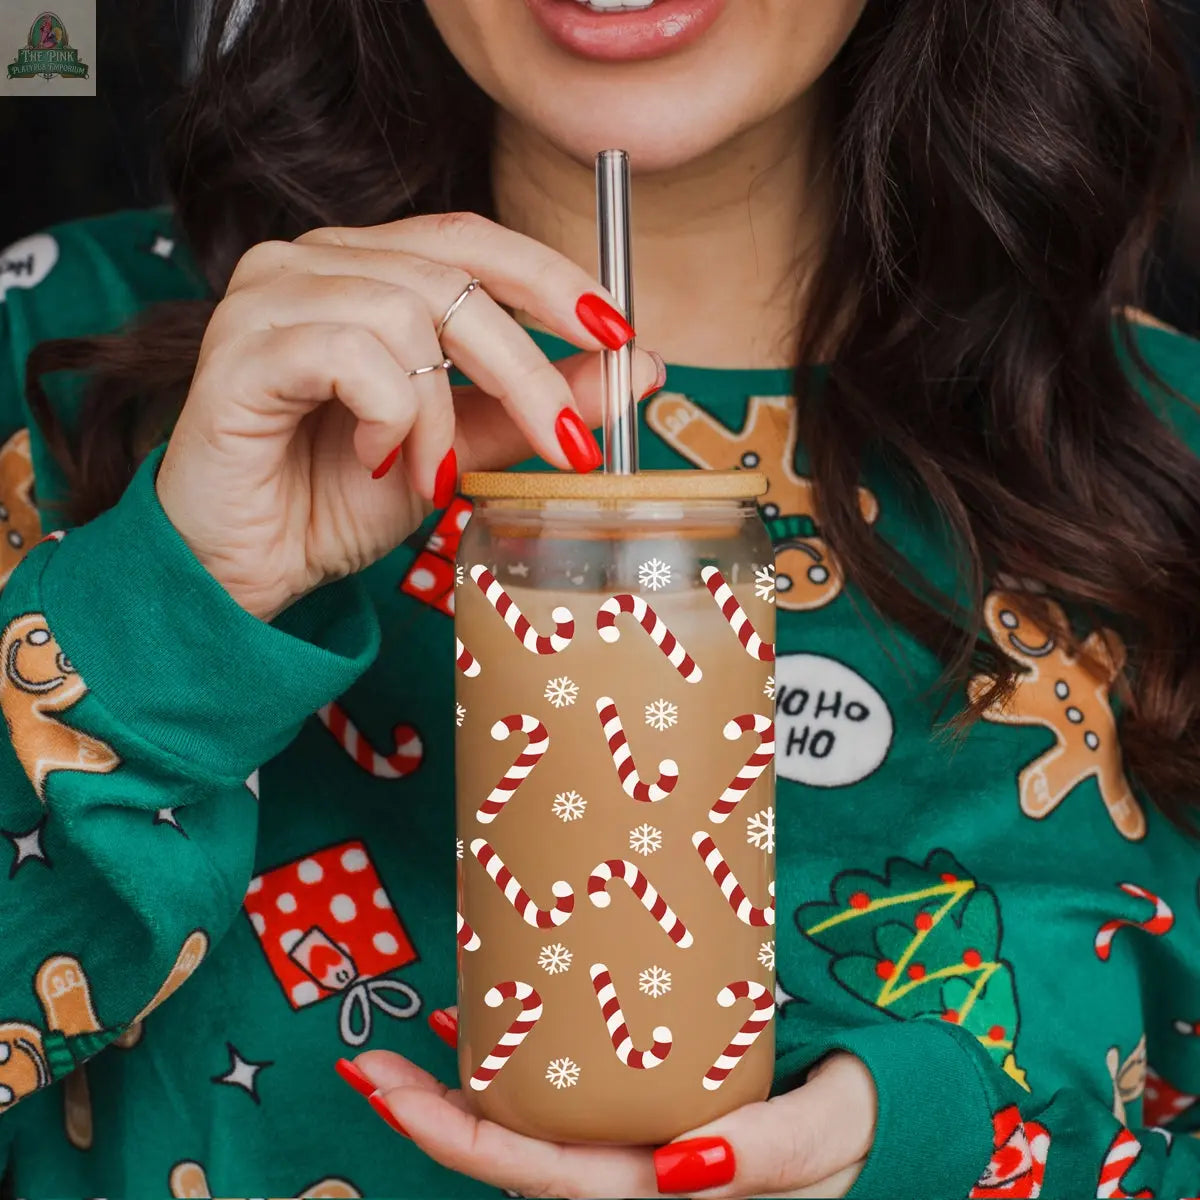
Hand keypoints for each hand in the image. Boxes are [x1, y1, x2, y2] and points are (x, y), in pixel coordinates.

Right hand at [156, 212, 661, 621]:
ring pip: (403, 313)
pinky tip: (372, 460)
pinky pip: (349, 351)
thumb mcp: (459, 449)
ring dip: (441, 412)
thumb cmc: (338, 500)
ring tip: (430, 473)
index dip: (551, 277)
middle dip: (528, 367)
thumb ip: (533, 405)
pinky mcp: (240, 347)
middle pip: (453, 277)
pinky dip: (387, 416)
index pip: (472, 239)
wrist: (245, 568)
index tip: (620, 332)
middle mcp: (313, 262)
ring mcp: (269, 296)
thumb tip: (640, 366)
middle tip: (568, 443)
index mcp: (366, 269)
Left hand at [346, 1045, 875, 1198]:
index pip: (551, 1179)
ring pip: (534, 1137)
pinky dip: (519, 1069)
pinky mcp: (646, 1114)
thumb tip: (676, 1171)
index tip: (401, 1098)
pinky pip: (567, 1104)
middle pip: (520, 1163)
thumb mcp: (829, 1135)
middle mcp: (640, 1182)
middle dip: (438, 1122)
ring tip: (405, 1051)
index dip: (469, 1143)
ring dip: (466, 1099)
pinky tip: (485, 1027)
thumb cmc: (861, 1123)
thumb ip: (765, 1155)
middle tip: (371, 1067)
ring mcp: (637, 1151)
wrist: (883, 1109)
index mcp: (670, 1193)